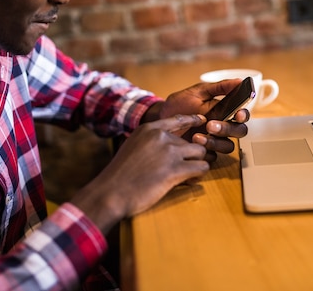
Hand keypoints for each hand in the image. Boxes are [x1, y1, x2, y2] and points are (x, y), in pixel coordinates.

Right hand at [71, 114, 209, 232]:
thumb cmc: (120, 176)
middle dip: (190, 156)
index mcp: (149, 129)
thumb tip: (170, 146)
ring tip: (190, 175)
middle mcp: (161, 137)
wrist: (111, 193)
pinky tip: (190, 182)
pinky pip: (201, 167)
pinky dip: (198, 175)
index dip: (192, 120)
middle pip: (191, 142)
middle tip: (186, 169)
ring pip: (200, 152)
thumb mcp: (132, 147)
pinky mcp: (176, 170)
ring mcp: (169, 152)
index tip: (202, 120)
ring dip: (198, 164)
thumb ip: (150, 143)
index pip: (177, 119)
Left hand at [155, 79, 249, 157]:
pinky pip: (214, 156)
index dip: (243, 115)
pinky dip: (206, 151)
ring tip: (197, 136)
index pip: (242, 114)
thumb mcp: (198, 92)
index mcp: (224, 111)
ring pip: (228, 146)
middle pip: (239, 131)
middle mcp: (222, 126)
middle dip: (227, 129)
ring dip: (215, 142)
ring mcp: (214, 140)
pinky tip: (193, 143)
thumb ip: (219, 88)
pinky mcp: (205, 152)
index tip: (237, 114)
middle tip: (210, 125)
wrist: (160, 118)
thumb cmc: (180, 104)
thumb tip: (239, 81)